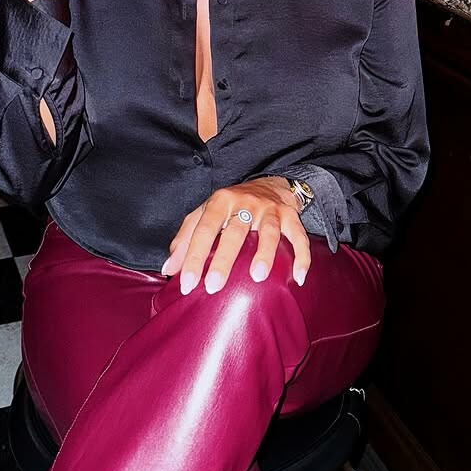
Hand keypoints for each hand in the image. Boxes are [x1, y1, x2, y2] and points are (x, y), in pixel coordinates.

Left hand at [162, 177, 311, 294]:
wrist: (270, 184)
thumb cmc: (231, 206)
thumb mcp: (205, 214)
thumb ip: (185, 238)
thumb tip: (168, 270)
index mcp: (220, 202)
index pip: (204, 229)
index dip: (193, 256)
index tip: (186, 283)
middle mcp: (245, 203)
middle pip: (234, 232)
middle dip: (223, 259)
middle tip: (213, 287)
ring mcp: (270, 210)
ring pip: (268, 231)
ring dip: (264, 254)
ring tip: (257, 277)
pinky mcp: (291, 216)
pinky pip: (299, 237)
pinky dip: (302, 256)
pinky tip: (299, 277)